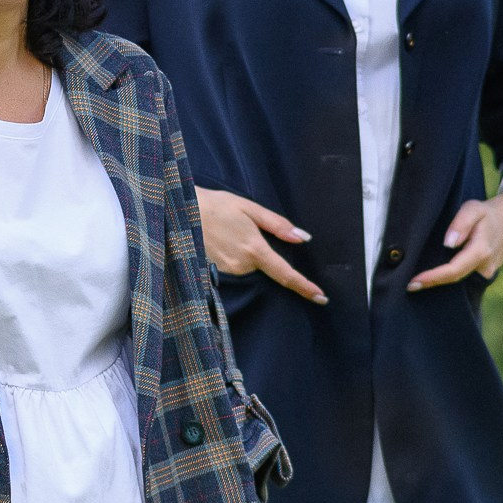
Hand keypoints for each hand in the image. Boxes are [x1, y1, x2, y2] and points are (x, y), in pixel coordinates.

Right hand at [196, 189, 327, 304]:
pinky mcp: (214, 273)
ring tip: (230, 232)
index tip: (321, 297)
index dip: (304, 287)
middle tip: (242, 231)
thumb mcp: (249, 208)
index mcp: (255, 248)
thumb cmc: (217, 205)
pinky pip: (236, 269)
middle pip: (266, 269)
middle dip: (262, 254)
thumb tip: (303, 239)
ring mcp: (227, 271)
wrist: (181, 211)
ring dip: (247, 254)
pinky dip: (235, 258)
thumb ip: (277, 225)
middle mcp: (242, 265)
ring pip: (250, 269)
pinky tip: (223, 241)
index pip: (285, 274)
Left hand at [410, 168, 502, 289]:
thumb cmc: (488, 213)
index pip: (454, 270)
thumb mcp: (473, 209)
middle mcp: (485, 266)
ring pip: (460, 280)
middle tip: (408, 285)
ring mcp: (487, 272)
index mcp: (481, 251)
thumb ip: (460, 224)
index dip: (434, 277)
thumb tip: (448, 243)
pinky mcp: (485, 272)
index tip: (415, 281)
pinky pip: (464, 277)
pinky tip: (432, 277)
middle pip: (454, 279)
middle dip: (431, 283)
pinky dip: (448, 277)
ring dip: (439, 282)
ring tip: (416, 283)